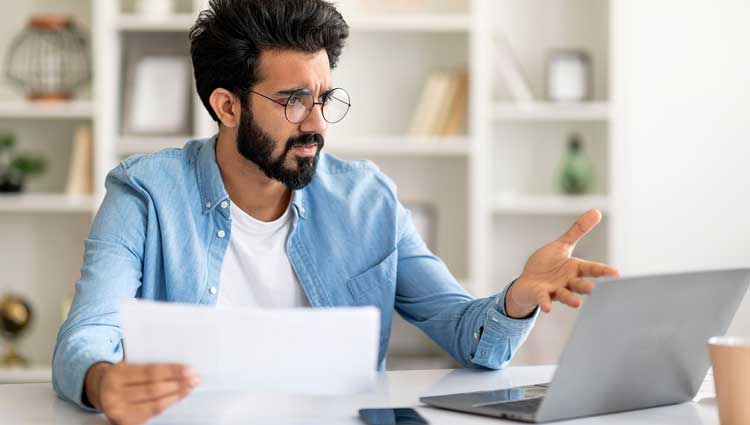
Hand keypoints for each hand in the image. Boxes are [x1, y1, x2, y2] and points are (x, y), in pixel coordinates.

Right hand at [85, 361, 199, 424]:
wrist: (98, 390)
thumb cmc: (120, 375)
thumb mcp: (126, 365)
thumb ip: (146, 365)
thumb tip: (178, 367)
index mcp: (116, 375)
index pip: (150, 372)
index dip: (172, 371)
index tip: (190, 369)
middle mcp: (114, 395)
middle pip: (154, 389)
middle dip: (178, 384)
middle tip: (195, 378)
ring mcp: (118, 412)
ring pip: (154, 404)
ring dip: (176, 395)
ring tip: (189, 387)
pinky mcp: (124, 423)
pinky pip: (151, 414)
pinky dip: (167, 405)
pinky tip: (177, 397)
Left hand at [505, 209, 619, 317]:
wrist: (527, 283)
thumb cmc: (547, 265)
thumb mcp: (562, 245)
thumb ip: (578, 231)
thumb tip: (596, 211)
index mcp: (575, 269)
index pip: (592, 269)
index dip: (603, 271)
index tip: (616, 274)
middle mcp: (567, 282)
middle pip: (580, 284)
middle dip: (587, 286)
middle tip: (594, 289)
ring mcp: (554, 290)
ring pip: (565, 294)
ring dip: (570, 299)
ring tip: (577, 303)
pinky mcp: (540, 294)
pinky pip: (544, 299)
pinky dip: (545, 303)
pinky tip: (548, 308)